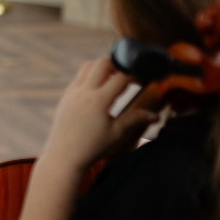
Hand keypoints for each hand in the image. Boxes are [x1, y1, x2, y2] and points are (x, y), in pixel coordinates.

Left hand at [41, 58, 158, 172]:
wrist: (63, 156)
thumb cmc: (92, 147)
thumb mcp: (117, 133)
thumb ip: (136, 119)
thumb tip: (156, 116)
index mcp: (99, 100)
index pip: (121, 77)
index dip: (135, 75)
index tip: (144, 79)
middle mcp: (83, 91)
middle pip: (102, 63)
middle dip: (118, 65)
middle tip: (128, 76)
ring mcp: (72, 92)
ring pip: (88, 67)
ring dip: (102, 68)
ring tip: (114, 80)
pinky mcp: (65, 96)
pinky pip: (78, 78)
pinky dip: (90, 76)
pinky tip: (98, 89)